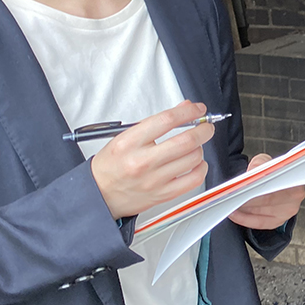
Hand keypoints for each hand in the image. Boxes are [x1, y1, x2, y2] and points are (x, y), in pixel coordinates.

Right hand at [90, 100, 212, 218]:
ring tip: (195, 145)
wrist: (99, 194)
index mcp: (129, 143)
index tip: (198, 109)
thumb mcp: (125, 136)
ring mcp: (154, 180)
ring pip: (193, 159)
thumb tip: (184, 109)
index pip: (166, 120)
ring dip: (200, 148)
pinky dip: (201, 168)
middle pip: (186, 141)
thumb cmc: (111, 165)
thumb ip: (156, 122)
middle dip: (203, 130)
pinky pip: (193, 180)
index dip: (188, 112)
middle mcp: (142, 162)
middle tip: (206, 126)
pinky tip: (197, 163)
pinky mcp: (162, 195)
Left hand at [227, 154, 304, 229]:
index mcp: (294, 178)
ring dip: (243, 209)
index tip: (242, 186)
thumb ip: (259, 164)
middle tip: (231, 196)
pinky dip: (245, 219)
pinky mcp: (279, 221)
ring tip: (230, 203)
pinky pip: (259, 223)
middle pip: (267, 200)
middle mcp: (295, 197)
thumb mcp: (265, 161)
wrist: (276, 182)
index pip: (275, 183)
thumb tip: (252, 172)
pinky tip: (235, 214)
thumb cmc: (270, 172)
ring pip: (262, 212)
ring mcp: (288, 211)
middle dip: (247, 198)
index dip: (258, 185)